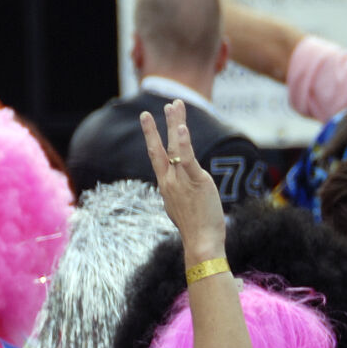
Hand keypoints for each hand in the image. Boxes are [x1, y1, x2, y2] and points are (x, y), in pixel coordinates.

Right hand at [140, 99, 225, 263]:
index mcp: (166, 187)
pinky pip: (188, 158)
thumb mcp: (182, 208)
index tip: (148, 126)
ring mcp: (181, 180)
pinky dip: (183, 142)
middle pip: (159, 149)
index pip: (157, 159)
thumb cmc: (196, 229)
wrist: (201, 242)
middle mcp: (169, 181)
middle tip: (146, 112)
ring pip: (174, 147)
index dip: (152, 140)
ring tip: (173, 105)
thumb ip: (181, 193)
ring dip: (173, 123)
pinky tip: (181, 128)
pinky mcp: (196, 181)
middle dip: (153, 129)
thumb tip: (184, 189)